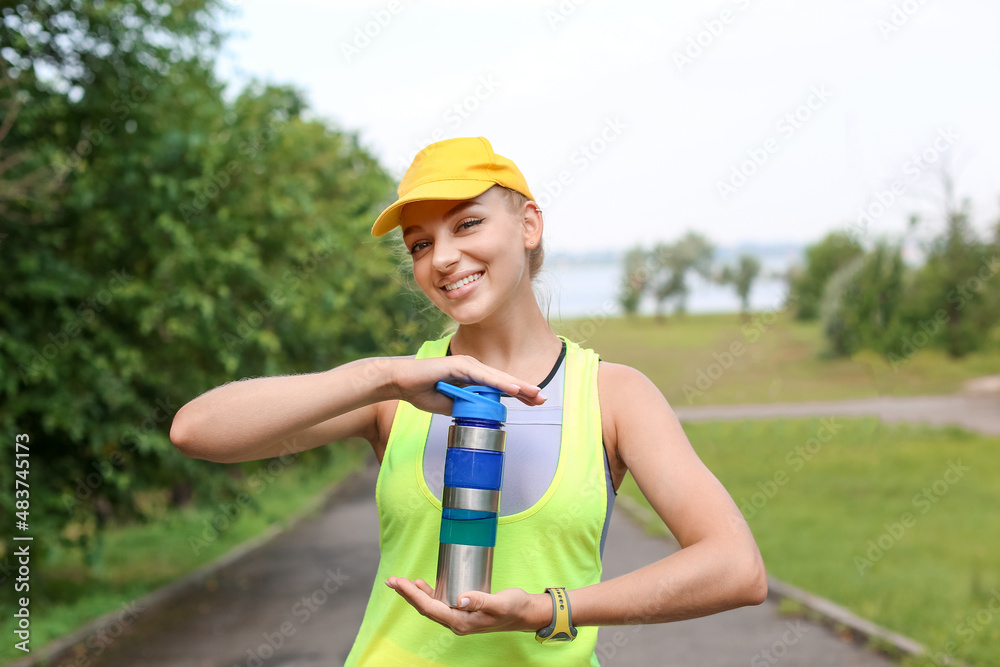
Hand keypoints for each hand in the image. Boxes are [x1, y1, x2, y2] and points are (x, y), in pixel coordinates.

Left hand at [385, 576, 545, 634]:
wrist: (525, 613)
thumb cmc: (514, 608)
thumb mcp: (499, 603)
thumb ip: (480, 601)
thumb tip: (459, 599)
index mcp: (461, 622)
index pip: (430, 608)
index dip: (412, 595)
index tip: (400, 582)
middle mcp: (456, 622)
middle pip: (426, 608)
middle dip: (408, 594)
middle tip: (392, 580)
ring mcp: (459, 617)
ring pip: (430, 606)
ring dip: (415, 594)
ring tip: (401, 583)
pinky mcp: (463, 610)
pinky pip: (440, 603)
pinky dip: (428, 594)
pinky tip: (423, 585)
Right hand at [388, 356, 545, 415]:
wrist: (401, 383)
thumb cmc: (422, 392)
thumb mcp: (450, 405)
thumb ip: (467, 407)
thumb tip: (481, 415)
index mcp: (472, 378)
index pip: (500, 387)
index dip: (519, 393)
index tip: (536, 401)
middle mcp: (473, 368)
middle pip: (504, 380)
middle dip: (525, 389)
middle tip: (543, 398)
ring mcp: (467, 365)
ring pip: (497, 377)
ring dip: (517, 385)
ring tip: (534, 393)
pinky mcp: (459, 365)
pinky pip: (483, 376)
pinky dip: (499, 382)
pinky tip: (513, 388)